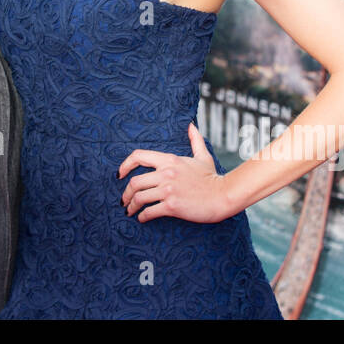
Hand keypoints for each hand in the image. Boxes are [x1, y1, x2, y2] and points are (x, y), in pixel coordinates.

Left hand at [118, 124, 235, 223]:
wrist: (223, 196)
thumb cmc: (212, 177)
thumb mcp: (203, 156)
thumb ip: (195, 140)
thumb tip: (191, 125)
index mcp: (169, 160)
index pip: (138, 156)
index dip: (125, 165)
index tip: (120, 174)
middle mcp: (166, 173)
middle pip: (134, 182)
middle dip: (125, 193)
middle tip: (124, 201)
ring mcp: (168, 190)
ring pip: (139, 198)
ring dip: (131, 206)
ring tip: (130, 211)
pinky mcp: (172, 206)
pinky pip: (149, 211)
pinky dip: (142, 216)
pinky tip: (142, 218)